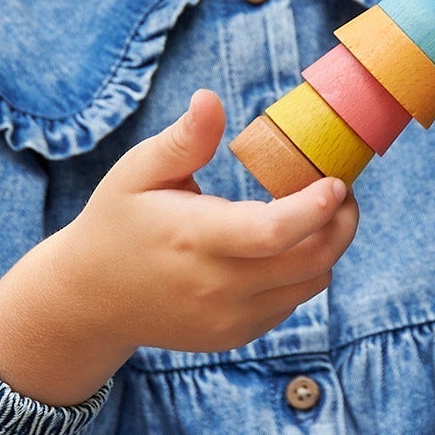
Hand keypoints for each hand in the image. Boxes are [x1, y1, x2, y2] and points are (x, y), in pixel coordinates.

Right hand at [0, 89, 358, 405]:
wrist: (92, 298)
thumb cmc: (117, 222)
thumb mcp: (138, 172)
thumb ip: (183, 140)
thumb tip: (210, 99)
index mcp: (195, 239)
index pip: (274, 231)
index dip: (317, 208)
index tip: (336, 181)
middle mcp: (216, 287)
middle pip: (310, 261)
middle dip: (342, 224)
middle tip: (343, 192)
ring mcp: (228, 318)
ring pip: (310, 285)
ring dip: (326, 248)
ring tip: (318, 214)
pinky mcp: (234, 335)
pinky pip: (290, 303)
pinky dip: (301, 273)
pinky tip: (284, 247)